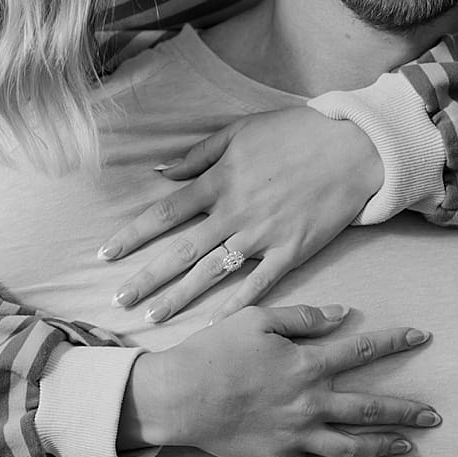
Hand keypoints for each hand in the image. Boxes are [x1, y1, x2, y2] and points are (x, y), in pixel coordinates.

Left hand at [98, 108, 381, 321]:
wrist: (351, 146)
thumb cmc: (294, 133)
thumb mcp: (239, 132)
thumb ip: (199, 155)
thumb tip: (161, 172)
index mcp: (219, 182)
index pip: (163, 214)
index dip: (131, 236)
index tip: (105, 254)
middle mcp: (234, 213)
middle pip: (179, 252)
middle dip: (145, 278)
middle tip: (117, 300)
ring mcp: (262, 236)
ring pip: (211, 273)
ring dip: (178, 297)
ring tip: (150, 318)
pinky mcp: (291, 252)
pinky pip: (257, 285)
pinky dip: (233, 305)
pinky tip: (210, 324)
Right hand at [122, 303, 439, 456]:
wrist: (180, 396)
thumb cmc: (215, 351)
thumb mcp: (258, 319)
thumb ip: (304, 317)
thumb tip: (343, 315)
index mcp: (307, 364)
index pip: (362, 351)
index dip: (394, 341)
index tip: (421, 336)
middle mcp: (310, 403)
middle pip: (370, 408)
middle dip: (407, 411)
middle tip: (435, 416)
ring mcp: (297, 436)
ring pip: (353, 446)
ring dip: (385, 446)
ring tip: (409, 446)